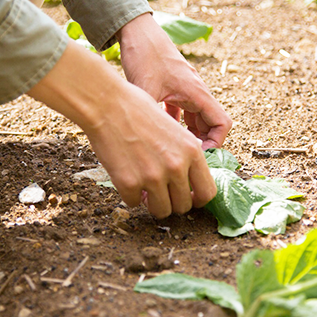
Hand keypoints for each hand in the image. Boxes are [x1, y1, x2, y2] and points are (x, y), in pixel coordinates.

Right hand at [26, 41, 216, 217]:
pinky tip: (125, 176)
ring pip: (161, 211)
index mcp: (192, 151)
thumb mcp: (175, 131)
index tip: (187, 197)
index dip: (197, 199)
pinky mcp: (129, 184)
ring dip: (152, 204)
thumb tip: (189, 182)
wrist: (108, 104)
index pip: (208, 192)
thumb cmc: (138, 111)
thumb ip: (185, 156)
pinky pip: (134, 203)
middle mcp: (176, 166)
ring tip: (143, 189)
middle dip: (172, 202)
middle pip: (183, 206)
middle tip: (160, 193)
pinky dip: (129, 195)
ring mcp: (153, 177)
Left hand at [117, 13, 231, 148]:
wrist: (136, 31)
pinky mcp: (173, 88)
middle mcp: (196, 92)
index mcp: (197, 93)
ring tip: (170, 150)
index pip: (222, 123)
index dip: (216, 143)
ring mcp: (185, 89)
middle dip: (201, 143)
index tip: (197, 156)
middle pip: (210, 124)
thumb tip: (149, 148)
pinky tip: (159, 134)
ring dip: (188, 135)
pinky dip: (175, 124)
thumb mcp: (146, 92)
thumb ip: (152, 120)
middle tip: (181, 159)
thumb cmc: (144, 57)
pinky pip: (182, 112)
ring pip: (195, 119)